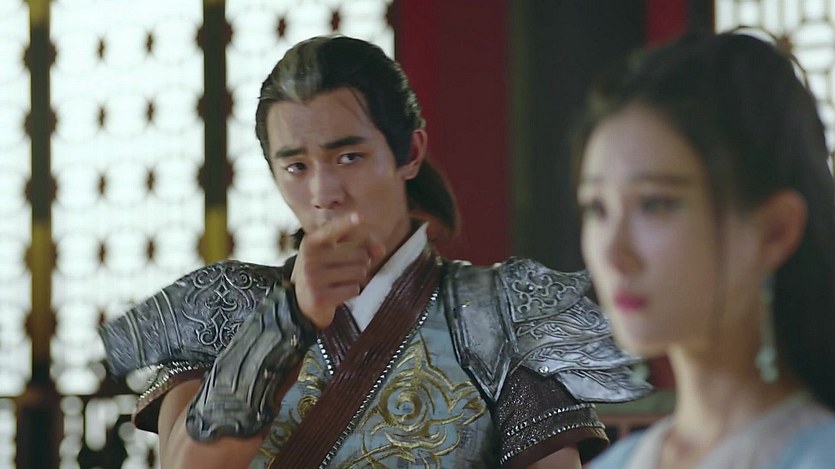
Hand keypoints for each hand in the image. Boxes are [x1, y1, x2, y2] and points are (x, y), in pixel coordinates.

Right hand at [292, 213, 386, 327]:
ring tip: (342, 281)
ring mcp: (313, 278)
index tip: (359, 216)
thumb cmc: (325, 270)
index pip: (333, 229)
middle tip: (346, 270)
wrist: (303, 301)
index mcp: (312, 241)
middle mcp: (310, 258)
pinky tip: (339, 292)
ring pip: (360, 273)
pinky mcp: (319, 297)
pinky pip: (354, 290)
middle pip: (360, 255)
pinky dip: (352, 292)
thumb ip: (361, 245)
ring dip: (358, 279)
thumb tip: (381, 250)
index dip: (346, 223)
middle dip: (361, 264)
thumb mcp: (336, 253)